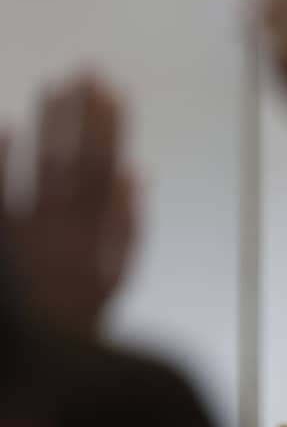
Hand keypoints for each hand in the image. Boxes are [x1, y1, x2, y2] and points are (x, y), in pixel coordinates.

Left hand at [0, 74, 136, 333]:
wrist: (36, 355)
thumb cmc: (74, 319)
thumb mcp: (115, 276)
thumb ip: (126, 225)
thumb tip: (133, 175)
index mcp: (92, 232)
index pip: (105, 165)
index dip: (110, 126)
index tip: (113, 90)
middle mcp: (60, 224)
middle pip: (74, 157)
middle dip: (82, 113)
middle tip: (85, 71)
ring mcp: (26, 229)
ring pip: (40, 166)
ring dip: (49, 124)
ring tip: (54, 85)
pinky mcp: (3, 238)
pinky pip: (0, 192)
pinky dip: (1, 158)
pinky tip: (6, 127)